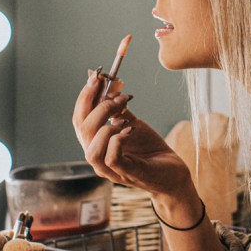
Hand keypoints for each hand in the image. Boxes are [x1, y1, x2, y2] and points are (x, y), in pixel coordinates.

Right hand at [71, 72, 192, 197]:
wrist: (171, 172)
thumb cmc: (149, 149)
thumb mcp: (131, 123)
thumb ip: (117, 109)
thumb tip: (108, 85)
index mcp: (95, 143)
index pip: (79, 119)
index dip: (85, 96)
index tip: (96, 76)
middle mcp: (97, 157)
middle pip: (81, 129)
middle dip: (95, 104)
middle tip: (114, 91)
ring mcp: (110, 169)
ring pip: (91, 148)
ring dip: (106, 125)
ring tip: (124, 117)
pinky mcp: (126, 174)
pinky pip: (111, 158)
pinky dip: (118, 139)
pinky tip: (130, 130)